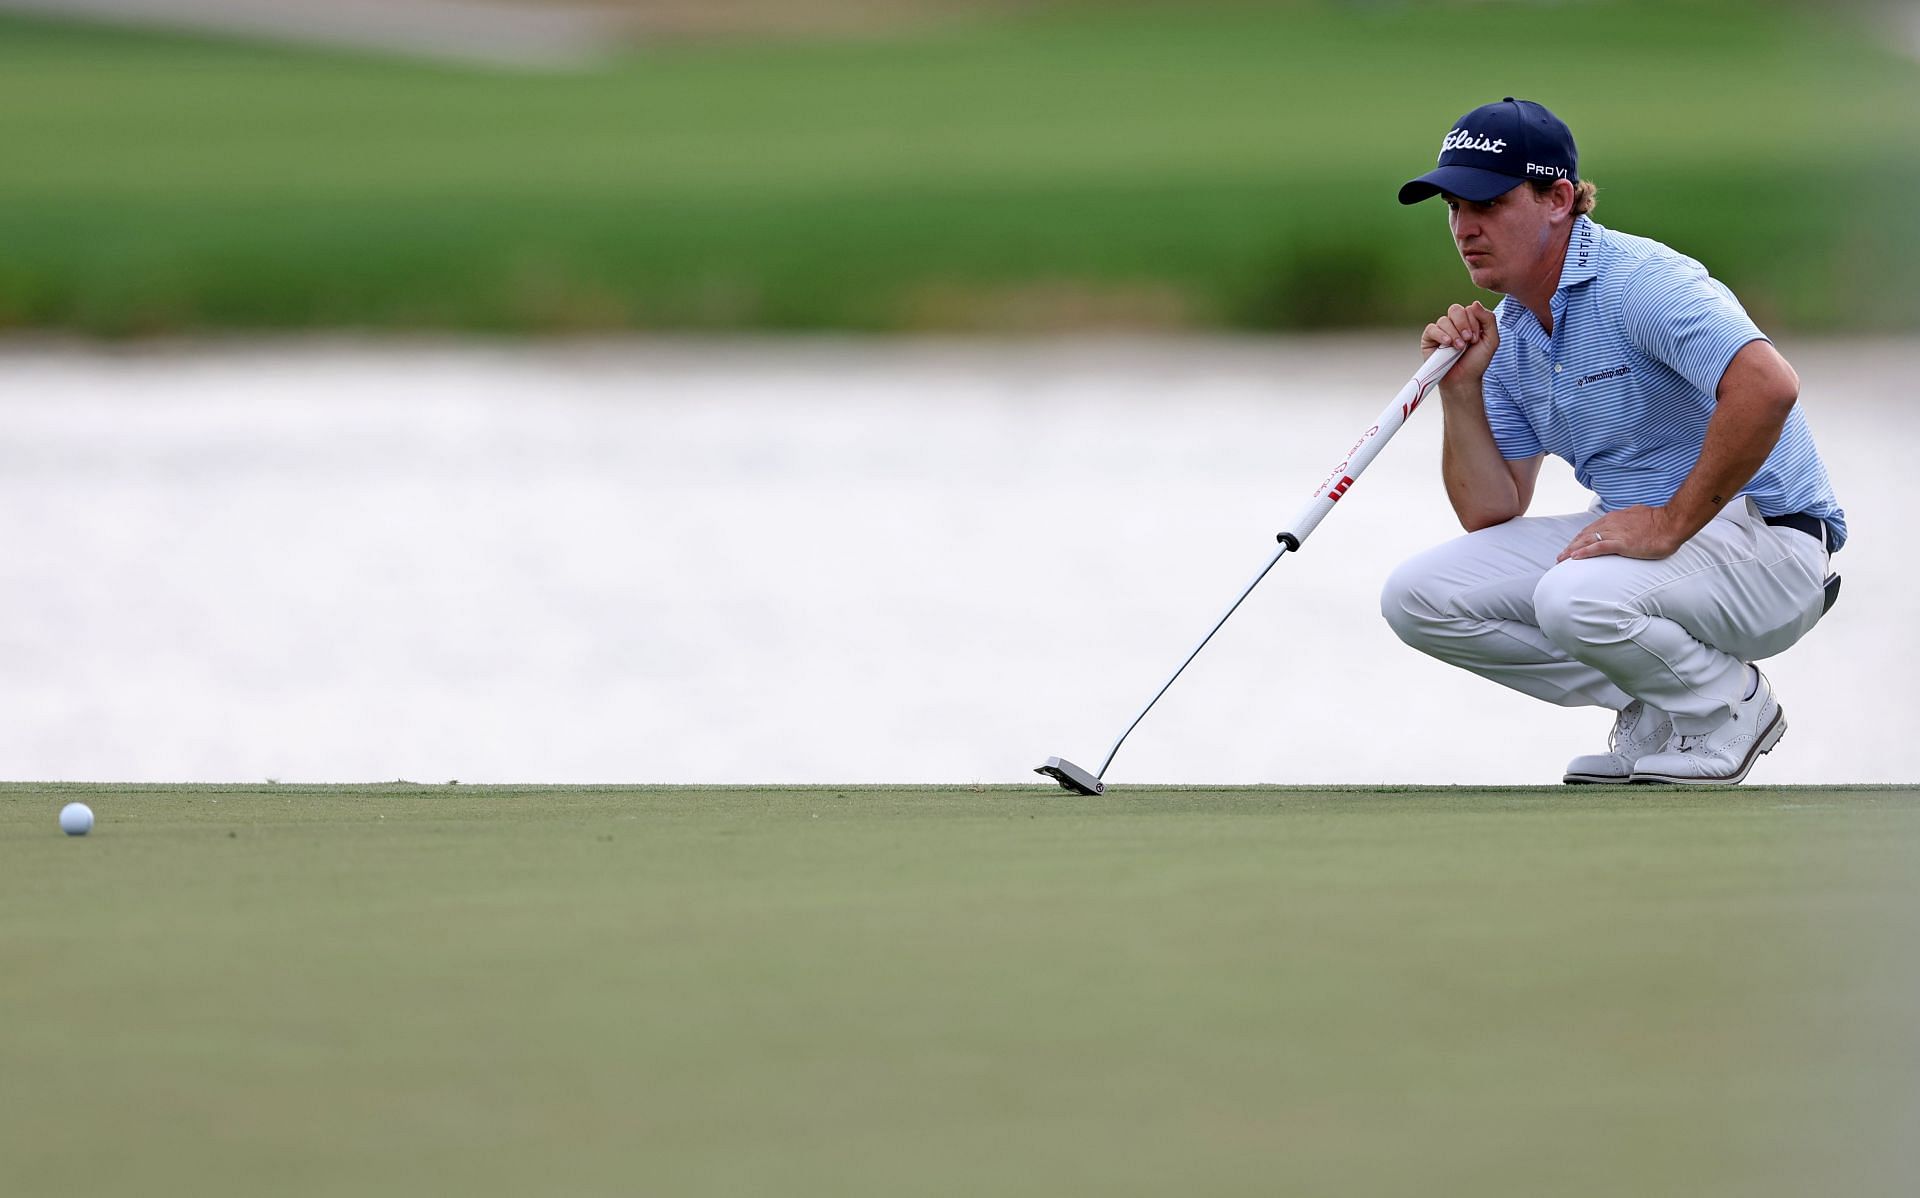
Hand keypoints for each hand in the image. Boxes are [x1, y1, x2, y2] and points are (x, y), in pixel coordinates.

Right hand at [1421, 301, 1498, 391]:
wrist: (1463, 380)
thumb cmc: (1476, 362)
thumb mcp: (1491, 340)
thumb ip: (1488, 319)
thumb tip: (1474, 303)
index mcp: (1469, 321)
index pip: (1469, 309)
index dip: (1474, 322)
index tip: (1476, 339)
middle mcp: (1454, 324)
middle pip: (1455, 309)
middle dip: (1464, 325)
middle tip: (1468, 340)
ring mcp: (1441, 331)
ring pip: (1444, 320)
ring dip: (1454, 334)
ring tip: (1459, 348)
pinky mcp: (1429, 339)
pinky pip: (1432, 329)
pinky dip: (1440, 335)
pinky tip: (1447, 344)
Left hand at [1557, 505, 1684, 561]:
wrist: (1671, 523)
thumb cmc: (1659, 522)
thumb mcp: (1639, 517)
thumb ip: (1628, 522)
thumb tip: (1626, 525)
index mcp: (1615, 518)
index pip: (1591, 529)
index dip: (1580, 539)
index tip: (1572, 547)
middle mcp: (1611, 524)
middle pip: (1585, 535)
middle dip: (1571, 546)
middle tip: (1561, 557)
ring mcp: (1615, 533)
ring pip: (1587, 541)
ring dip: (1572, 551)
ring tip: (1561, 559)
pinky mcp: (1621, 543)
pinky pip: (1597, 547)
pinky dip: (1584, 552)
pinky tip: (1574, 558)